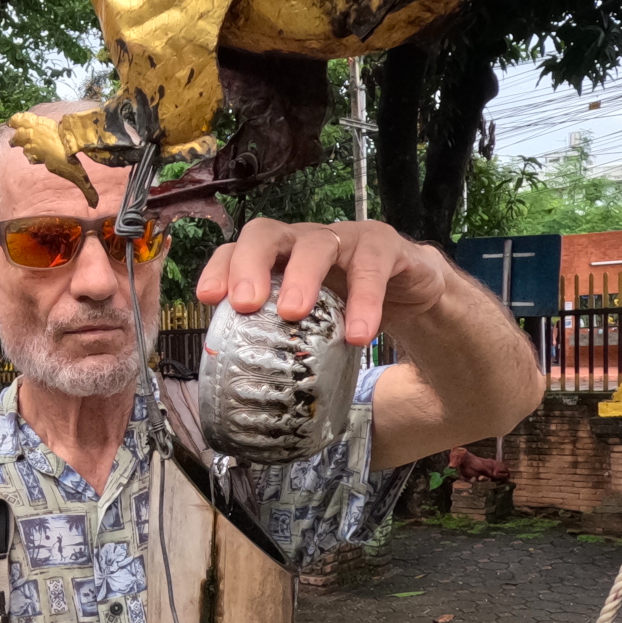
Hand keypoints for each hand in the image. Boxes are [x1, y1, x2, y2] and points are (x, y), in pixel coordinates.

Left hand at [195, 217, 449, 343]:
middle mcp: (304, 241)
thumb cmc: (349, 306)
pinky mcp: (385, 247)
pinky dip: (364, 300)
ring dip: (301, 277)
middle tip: (245, 303)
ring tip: (293, 314)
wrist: (413, 294)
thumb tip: (243, 388)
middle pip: (267, 234)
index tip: (208, 297)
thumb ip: (280, 339)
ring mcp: (345, 239)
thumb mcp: (309, 322)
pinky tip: (358, 334)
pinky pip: (372, 268)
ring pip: (317, 244)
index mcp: (278, 258)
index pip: (237, 249)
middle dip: (250, 264)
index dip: (220, 268)